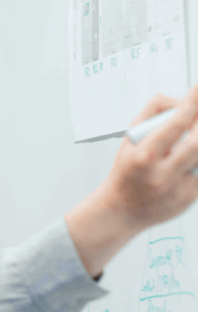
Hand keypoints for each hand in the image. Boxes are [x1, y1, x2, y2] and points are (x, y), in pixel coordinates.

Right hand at [66, 85, 197, 277]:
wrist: (122, 210)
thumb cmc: (127, 171)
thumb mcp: (128, 140)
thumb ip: (152, 115)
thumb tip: (180, 101)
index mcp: (144, 155)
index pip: (176, 124)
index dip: (192, 104)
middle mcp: (161, 173)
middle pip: (197, 142)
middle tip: (197, 116)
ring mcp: (178, 188)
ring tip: (191, 135)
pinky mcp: (190, 198)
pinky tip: (189, 157)